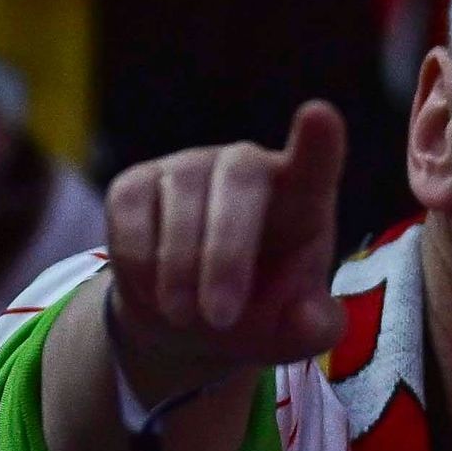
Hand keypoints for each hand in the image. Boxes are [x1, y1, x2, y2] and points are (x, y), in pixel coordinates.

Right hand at [98, 101, 353, 406]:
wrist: (193, 321)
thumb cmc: (262, 314)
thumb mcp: (295, 334)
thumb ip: (315, 328)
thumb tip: (308, 318)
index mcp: (301, 197)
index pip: (314, 162)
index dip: (318, 142)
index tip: (319, 116)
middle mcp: (247, 166)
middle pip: (240, 182)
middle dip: (226, 255)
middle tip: (221, 319)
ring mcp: (188, 168)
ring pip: (182, 201)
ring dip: (180, 269)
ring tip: (186, 320)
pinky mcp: (136, 183)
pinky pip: (131, 213)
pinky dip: (139, 262)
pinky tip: (155, 294)